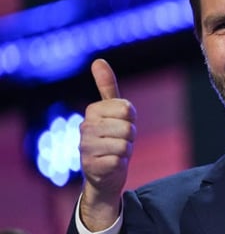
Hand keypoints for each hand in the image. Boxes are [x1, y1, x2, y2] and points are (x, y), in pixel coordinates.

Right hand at [78, 59, 135, 230]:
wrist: (103, 173)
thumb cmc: (111, 138)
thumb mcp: (112, 111)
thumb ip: (107, 86)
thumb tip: (98, 60)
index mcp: (92, 111)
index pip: (127, 109)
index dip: (131, 120)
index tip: (121, 125)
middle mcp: (85, 127)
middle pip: (128, 127)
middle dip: (129, 137)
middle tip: (119, 141)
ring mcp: (85, 147)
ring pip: (124, 144)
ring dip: (126, 151)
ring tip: (115, 152)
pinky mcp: (90, 166)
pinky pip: (120, 160)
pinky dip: (120, 164)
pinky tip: (110, 164)